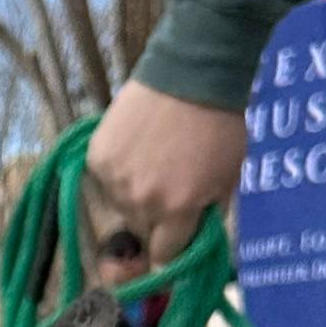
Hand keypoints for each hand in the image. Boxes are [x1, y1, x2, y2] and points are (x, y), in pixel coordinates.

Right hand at [84, 81, 248, 272]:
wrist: (193, 71)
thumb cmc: (220, 124)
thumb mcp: (228, 176)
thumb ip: (207, 213)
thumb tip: (192, 237)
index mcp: (178, 209)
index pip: (165, 254)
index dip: (172, 244)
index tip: (175, 234)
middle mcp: (142, 201)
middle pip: (142, 228)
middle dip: (155, 214)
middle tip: (169, 180)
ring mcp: (115, 179)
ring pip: (121, 204)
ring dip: (134, 191)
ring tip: (152, 157)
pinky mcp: (97, 157)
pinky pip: (105, 179)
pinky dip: (118, 168)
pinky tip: (135, 144)